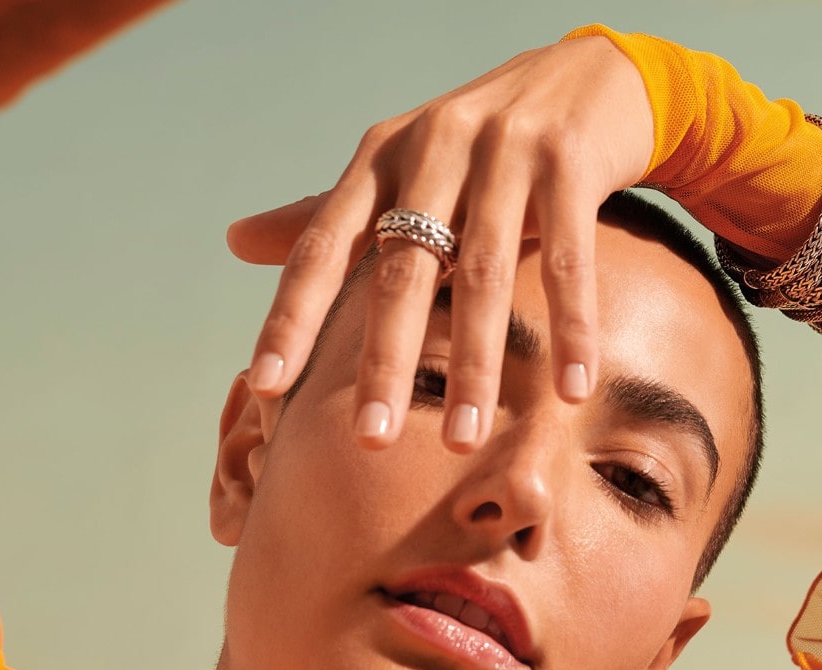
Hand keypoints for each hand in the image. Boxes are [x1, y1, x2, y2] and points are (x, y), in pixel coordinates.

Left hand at [226, 34, 653, 449]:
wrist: (588, 77)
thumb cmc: (483, 141)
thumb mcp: (402, 166)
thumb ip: (330, 212)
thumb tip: (233, 243)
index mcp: (382, 156)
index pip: (324, 244)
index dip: (292, 315)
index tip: (264, 387)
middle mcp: (434, 148)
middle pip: (402, 271)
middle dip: (385, 362)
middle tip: (371, 441)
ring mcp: (504, 152)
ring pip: (484, 276)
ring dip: (475, 364)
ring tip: (464, 440)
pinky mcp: (569, 162)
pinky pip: (570, 262)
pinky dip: (571, 330)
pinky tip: (571, 391)